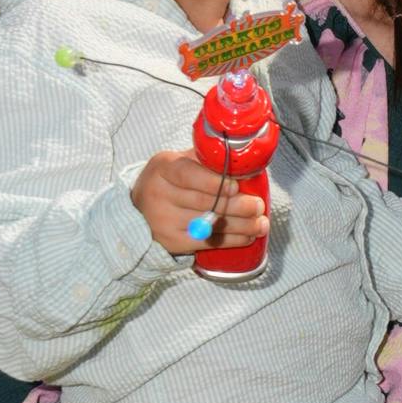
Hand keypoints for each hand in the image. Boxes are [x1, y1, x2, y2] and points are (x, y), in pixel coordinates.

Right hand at [133, 150, 263, 257]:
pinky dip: (232, 240)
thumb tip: (243, 162)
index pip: (188, 175)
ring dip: (241, 225)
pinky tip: (248, 235)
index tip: (236, 186)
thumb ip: (205, 160)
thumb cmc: (169, 181)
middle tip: (258, 206)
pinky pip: (208, 242)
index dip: (214, 182)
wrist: (140, 211)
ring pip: (209, 224)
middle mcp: (159, 194)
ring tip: (261, 223)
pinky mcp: (173, 242)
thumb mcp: (179, 162)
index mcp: (163, 168)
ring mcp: (164, 221)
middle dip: (236, 206)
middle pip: (203, 202)